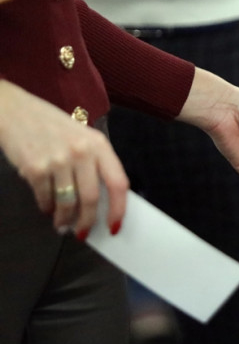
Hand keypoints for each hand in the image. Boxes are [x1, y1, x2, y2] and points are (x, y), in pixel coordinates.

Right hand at [0, 80, 128, 236]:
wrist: (14, 111)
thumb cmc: (52, 126)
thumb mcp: (82, 137)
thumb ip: (94, 163)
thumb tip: (102, 201)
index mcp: (99, 144)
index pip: (118, 182)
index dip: (118, 208)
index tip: (114, 226)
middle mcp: (81, 152)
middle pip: (91, 198)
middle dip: (87, 221)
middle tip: (83, 232)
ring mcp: (57, 160)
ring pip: (67, 203)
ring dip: (65, 219)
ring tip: (62, 224)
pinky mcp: (34, 168)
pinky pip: (45, 198)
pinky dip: (47, 207)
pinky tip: (47, 207)